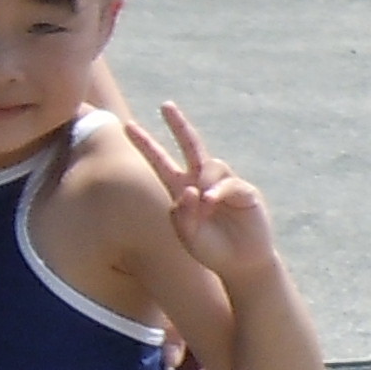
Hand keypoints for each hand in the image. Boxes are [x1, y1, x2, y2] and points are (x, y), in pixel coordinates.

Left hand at [126, 101, 280, 280]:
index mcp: (181, 190)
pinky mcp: (244, 191)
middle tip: (165, 105)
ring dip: (202, 182)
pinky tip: (212, 202)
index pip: (161, 162)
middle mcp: (201, 181)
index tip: (127, 125)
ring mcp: (224, 184)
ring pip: (209, 165)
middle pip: (190, 145)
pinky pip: (228, 182)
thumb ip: (181, 215)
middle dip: (178, 125)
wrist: (241, 264)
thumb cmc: (210, 250)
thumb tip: (191, 189)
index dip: (146, 144)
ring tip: (205, 207)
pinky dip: (217, 191)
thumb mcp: (187, 236)